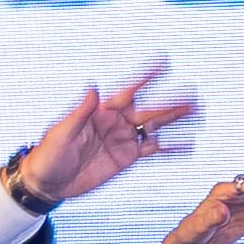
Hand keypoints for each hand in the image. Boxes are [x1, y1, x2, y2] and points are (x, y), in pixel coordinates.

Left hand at [14, 67, 200, 208]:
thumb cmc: (49, 154)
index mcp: (101, 111)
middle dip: (170, 102)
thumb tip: (93, 88)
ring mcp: (123, 139)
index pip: (128, 90)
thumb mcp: (62, 132)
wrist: (47, 182)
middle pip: (149, 109)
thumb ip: (80, 112)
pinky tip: (187, 144)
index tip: (164, 62)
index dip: (146, 76)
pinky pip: (152, 150)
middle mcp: (116, 122)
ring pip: (155, 127)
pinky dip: (170, 147)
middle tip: (192, 94)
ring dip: (175, 120)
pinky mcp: (126, 157)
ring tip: (196, 114)